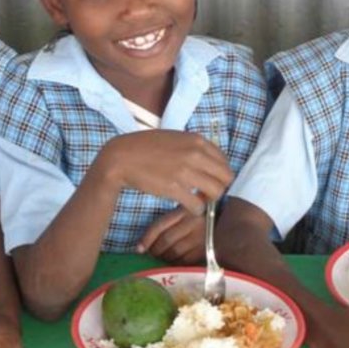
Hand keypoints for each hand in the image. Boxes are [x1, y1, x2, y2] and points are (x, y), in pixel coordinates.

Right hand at [91, 130, 232, 214]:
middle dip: (219, 187)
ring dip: (209, 199)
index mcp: (197, 141)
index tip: (210, 180)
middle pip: (226, 178)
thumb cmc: (147, 147)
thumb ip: (194, 147)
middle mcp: (195, 154)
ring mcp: (186, 172)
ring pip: (216, 193)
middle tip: (206, 192)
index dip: (220, 174)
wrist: (122, 157)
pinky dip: (195, 209)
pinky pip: (198, 206)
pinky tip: (187, 205)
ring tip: (197, 199)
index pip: (225, 161)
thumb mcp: (175, 138)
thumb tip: (210, 161)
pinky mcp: (174, 189)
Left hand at [137, 206, 204, 263]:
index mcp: (184, 210)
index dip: (146, 239)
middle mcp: (192, 222)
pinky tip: (173, 263)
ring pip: (175, 252)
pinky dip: (176, 263)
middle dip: (155, 250)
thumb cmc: (198, 218)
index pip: (160, 225)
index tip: (139, 249)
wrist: (224, 224)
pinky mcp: (206, 250)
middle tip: (150, 255)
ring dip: (164, 258)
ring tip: (160, 259)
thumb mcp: (184, 213)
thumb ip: (169, 222)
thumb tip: (145, 242)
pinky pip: (185, 260)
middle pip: (166, 240)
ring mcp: (200, 237)